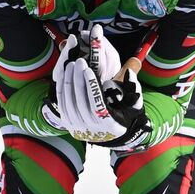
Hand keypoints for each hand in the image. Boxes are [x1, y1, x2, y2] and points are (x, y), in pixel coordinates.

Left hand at [42, 28, 145, 145]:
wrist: (109, 131)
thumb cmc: (123, 113)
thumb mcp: (133, 102)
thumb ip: (133, 87)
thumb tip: (129, 73)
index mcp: (111, 125)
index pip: (98, 105)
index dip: (92, 87)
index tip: (88, 70)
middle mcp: (93, 130)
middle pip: (81, 103)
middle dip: (78, 80)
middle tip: (79, 62)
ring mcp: (79, 128)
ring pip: (70, 104)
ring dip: (69, 83)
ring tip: (71, 66)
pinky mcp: (69, 124)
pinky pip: (62, 106)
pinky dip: (62, 90)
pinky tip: (64, 76)